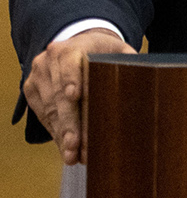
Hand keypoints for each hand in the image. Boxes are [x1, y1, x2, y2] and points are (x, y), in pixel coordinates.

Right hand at [23, 28, 141, 164]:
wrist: (79, 43)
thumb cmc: (104, 52)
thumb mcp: (119, 50)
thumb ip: (128, 62)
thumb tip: (144, 79)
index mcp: (71, 48)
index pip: (70, 65)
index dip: (72, 80)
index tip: (75, 96)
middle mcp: (49, 61)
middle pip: (59, 95)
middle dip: (68, 123)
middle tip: (75, 145)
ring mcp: (37, 75)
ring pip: (49, 109)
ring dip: (61, 134)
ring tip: (72, 154)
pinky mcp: (31, 89)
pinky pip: (42, 114)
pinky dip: (54, 132)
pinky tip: (65, 147)